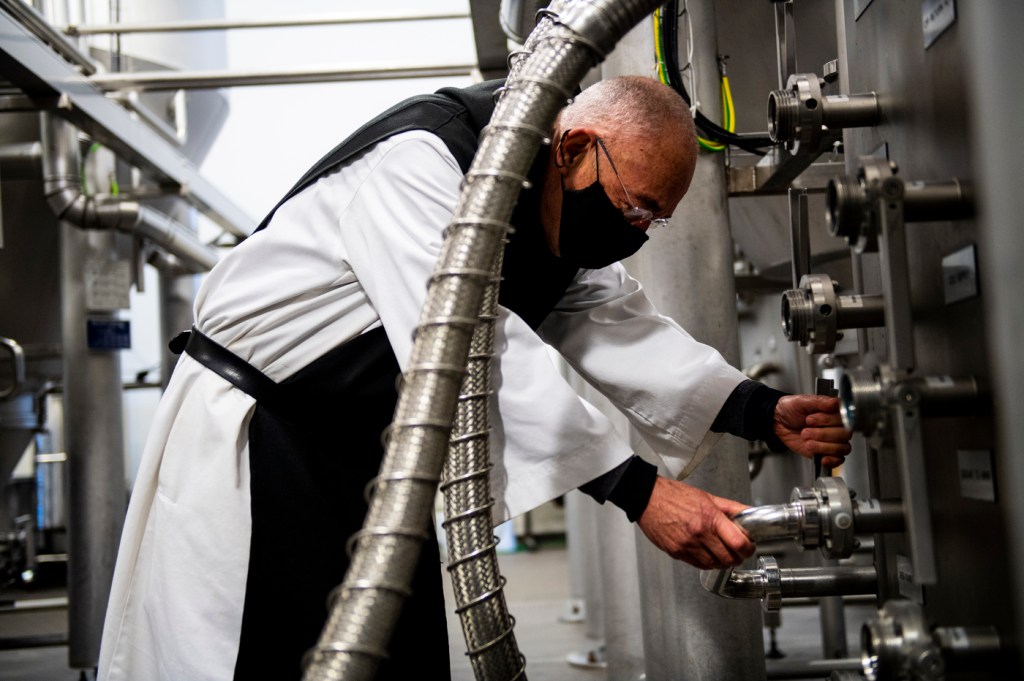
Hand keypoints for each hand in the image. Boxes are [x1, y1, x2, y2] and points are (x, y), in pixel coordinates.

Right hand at [637, 477, 754, 568]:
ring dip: (721, 561)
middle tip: (737, 551)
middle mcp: (699, 533)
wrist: (647, 498)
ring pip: (714, 565)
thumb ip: (731, 507)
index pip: (738, 542)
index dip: (748, 548)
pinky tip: (706, 553)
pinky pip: (698, 565)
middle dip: (737, 557)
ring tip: (720, 551)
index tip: (748, 546)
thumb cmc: (674, 495)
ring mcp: (687, 545)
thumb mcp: (707, 497)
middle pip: (729, 558)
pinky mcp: (676, 552)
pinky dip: (706, 562)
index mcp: (709, 517)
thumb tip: (749, 514)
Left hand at [773, 394, 851, 468]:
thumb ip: (820, 401)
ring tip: (807, 442)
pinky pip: (838, 460)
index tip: (810, 419)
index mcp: (834, 412)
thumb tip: (836, 403)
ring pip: (842, 447)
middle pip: (844, 434)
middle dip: (823, 434)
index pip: (845, 418)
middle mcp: (837, 426)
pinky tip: (822, 458)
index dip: (828, 420)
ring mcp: (833, 440)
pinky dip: (832, 460)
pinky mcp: (826, 452)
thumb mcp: (802, 401)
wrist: (779, 422)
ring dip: (823, 446)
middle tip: (805, 431)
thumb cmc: (791, 410)